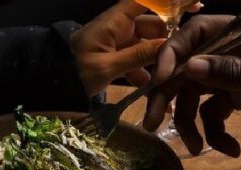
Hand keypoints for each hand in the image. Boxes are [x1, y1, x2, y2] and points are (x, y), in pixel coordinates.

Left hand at [71, 0, 201, 96]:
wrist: (47, 85)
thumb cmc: (73, 72)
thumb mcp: (106, 68)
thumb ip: (137, 56)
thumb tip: (167, 45)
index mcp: (114, 22)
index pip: (145, 0)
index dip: (169, 0)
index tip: (194, 4)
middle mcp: (117, 28)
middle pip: (152, 26)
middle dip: (168, 40)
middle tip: (188, 56)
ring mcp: (115, 43)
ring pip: (146, 46)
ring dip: (157, 60)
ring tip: (173, 77)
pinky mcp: (112, 58)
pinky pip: (135, 61)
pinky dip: (143, 73)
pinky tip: (153, 90)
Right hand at [146, 15, 240, 156]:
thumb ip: (234, 72)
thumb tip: (189, 65)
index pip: (199, 31)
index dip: (173, 53)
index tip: (161, 81)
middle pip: (192, 65)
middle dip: (172, 95)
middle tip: (153, 124)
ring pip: (201, 91)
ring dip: (194, 121)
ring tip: (198, 149)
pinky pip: (218, 108)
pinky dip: (218, 130)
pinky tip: (230, 149)